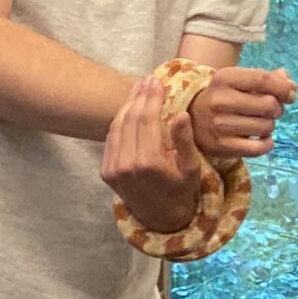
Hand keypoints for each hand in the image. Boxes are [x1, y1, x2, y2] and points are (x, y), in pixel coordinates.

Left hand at [102, 76, 201, 232]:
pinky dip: (120, 120)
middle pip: (130, 119)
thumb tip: (180, 114)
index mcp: (148, 163)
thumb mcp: (192, 169)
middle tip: (149, 79)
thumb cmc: (182, 191)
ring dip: (128, 104)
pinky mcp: (106, 171)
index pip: (146, 120)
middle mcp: (125, 164)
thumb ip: (184, 141)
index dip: (151, 97)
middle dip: (140, 96)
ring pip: (117, 126)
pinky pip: (111, 138)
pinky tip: (130, 108)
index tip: (158, 81)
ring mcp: (112, 168)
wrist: (161, 220)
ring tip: (140, 88)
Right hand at [188, 67, 297, 158]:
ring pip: (266, 126)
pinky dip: (267, 143)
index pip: (262, 79)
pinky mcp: (222, 146)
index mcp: (224, 78)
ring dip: (270, 125)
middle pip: (269, 104)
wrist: (192, 118)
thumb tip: (291, 86)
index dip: (283, 88)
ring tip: (261, 123)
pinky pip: (259, 148)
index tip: (290, 94)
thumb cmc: (224, 96)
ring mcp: (220, 125)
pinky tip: (262, 138)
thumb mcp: (239, 81)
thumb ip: (268, 79)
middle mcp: (219, 100)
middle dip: (277, 108)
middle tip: (270, 110)